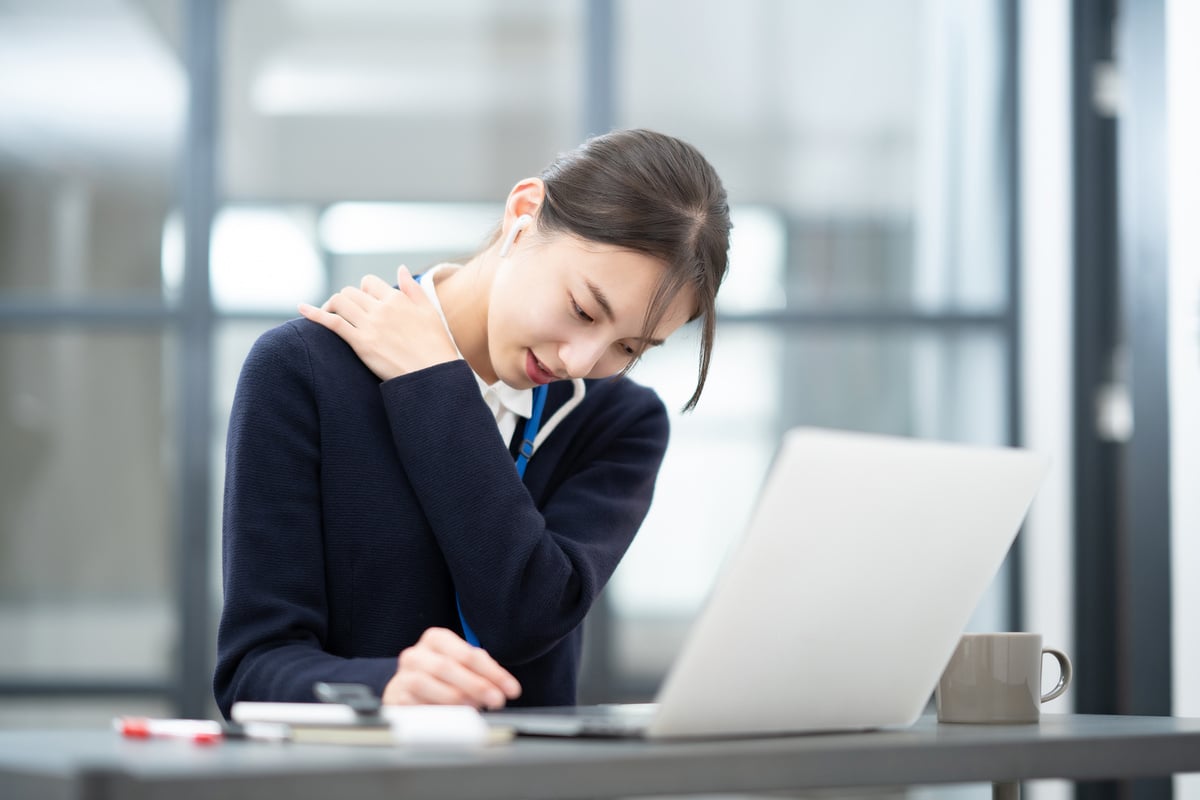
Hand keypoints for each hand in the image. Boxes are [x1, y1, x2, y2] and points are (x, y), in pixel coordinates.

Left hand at [298, 266, 459, 380]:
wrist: (434, 375)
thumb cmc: (436, 346)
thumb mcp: (430, 312)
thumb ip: (413, 288)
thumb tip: (400, 268)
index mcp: (398, 299)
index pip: (369, 282)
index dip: (364, 291)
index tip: (364, 304)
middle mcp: (382, 308)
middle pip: (351, 292)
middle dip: (346, 300)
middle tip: (346, 314)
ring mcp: (370, 325)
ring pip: (340, 302)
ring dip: (332, 306)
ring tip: (330, 315)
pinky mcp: (361, 343)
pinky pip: (332, 322)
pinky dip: (314, 314)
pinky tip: (302, 309)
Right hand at [382, 627, 521, 708]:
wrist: (404, 689)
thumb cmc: (439, 676)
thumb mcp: (461, 666)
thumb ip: (482, 672)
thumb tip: (504, 688)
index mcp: (436, 639)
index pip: (468, 654)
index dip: (492, 672)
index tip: (511, 689)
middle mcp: (416, 654)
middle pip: (448, 667)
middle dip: (476, 685)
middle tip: (496, 700)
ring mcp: (403, 675)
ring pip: (427, 684)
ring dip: (455, 698)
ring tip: (474, 708)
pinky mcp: (395, 697)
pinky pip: (414, 703)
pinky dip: (435, 710)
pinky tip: (451, 716)